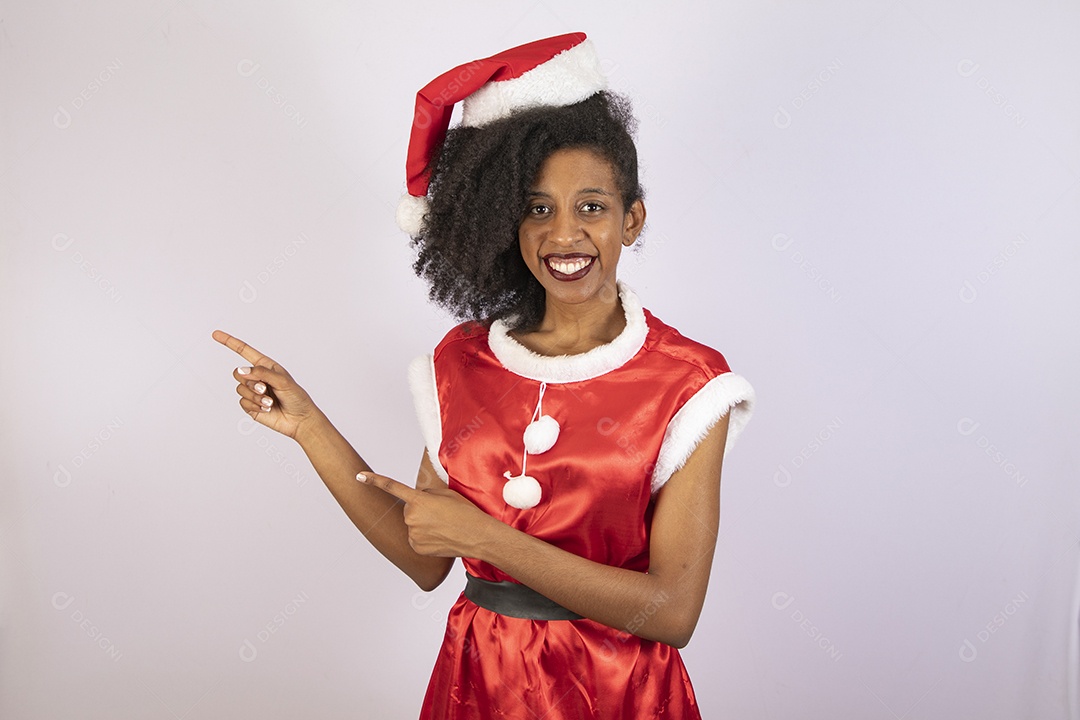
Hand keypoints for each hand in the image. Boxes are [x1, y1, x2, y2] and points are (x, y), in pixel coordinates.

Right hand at [212, 329, 320, 439]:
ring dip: (255, 396)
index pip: (244, 351)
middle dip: (250, 382)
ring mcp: (253, 392)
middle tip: (264, 389)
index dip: (229, 342)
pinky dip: (254, 405)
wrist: (299, 419)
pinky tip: (267, 408)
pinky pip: (243, 402)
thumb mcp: (282, 380)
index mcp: (265, 366)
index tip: (216, 334)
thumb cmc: (296, 397)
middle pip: (238, 373)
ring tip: (270, 402)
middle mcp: (257, 377)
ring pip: (240, 389)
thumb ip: (261, 373)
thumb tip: (241, 370)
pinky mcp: (250, 405)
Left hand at [357, 472, 497, 557]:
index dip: (374, 480)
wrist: (476, 535)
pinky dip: (425, 538)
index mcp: (418, 499)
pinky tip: (440, 537)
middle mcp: (411, 516)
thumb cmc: (465, 512)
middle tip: (440, 514)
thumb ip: (426, 493)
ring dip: (423, 524)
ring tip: (443, 526)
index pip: (392, 487)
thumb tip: (417, 499)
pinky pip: (416, 539)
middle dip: (420, 509)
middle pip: (409, 509)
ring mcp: (412, 534)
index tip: (359, 476)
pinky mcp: (416, 547)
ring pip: (412, 524)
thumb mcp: (446, 494)